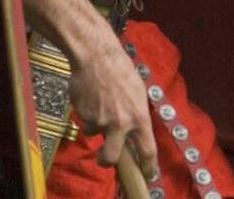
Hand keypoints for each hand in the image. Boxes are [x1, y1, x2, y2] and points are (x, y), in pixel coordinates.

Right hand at [65, 26, 158, 180]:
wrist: (97, 58)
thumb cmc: (121, 72)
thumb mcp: (138, 93)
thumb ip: (136, 115)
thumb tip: (134, 132)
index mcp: (140, 117)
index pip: (147, 149)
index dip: (148, 166)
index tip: (149, 175)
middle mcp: (121, 124)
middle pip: (111, 159)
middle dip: (106, 161)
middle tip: (106, 158)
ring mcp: (100, 122)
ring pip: (95, 134)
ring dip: (95, 124)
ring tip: (100, 102)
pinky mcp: (84, 116)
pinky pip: (85, 121)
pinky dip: (87, 113)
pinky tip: (91, 97)